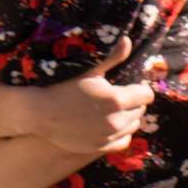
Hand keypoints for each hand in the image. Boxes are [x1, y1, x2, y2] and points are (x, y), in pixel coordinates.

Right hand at [22, 36, 153, 152]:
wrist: (40, 113)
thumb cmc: (64, 87)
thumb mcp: (89, 71)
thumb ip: (112, 58)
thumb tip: (128, 41)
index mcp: (117, 100)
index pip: (147, 95)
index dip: (139, 89)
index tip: (130, 86)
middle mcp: (116, 120)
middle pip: (140, 110)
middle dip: (133, 102)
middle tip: (118, 97)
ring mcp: (108, 136)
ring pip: (133, 126)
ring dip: (128, 117)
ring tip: (113, 110)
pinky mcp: (101, 147)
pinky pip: (124, 141)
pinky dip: (121, 134)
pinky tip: (111, 125)